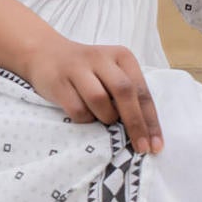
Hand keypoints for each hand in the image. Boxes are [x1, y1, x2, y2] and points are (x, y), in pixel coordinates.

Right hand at [24, 36, 164, 152]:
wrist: (45, 54)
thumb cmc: (87, 71)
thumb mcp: (111, 73)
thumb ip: (127, 95)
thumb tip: (143, 132)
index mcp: (121, 57)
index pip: (141, 91)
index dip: (150, 120)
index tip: (156, 145)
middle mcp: (101, 58)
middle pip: (124, 92)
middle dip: (135, 124)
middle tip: (141, 148)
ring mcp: (78, 68)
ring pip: (100, 100)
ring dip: (105, 118)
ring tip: (101, 118)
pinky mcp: (59, 81)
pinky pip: (78, 110)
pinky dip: (84, 119)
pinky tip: (83, 113)